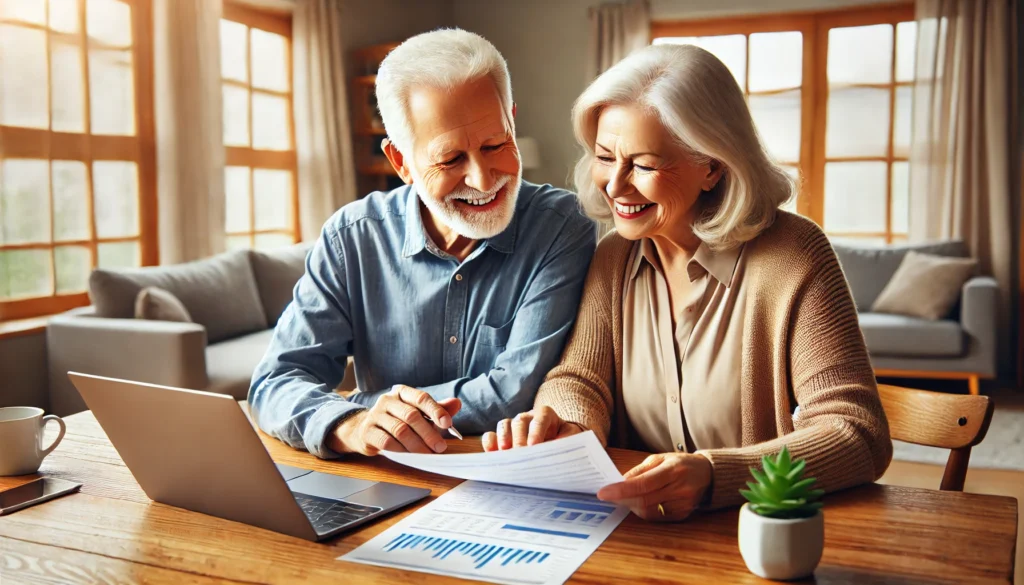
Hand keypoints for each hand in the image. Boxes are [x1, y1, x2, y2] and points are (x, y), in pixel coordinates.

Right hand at [330, 385, 460, 455]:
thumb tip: (456, 403)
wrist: (365, 429)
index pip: (421, 398)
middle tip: (440, 447)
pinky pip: (386, 442)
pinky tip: (409, 456)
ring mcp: (375, 415)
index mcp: (402, 392)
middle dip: (428, 433)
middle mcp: (387, 400)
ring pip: (400, 430)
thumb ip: (437, 409)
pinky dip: (401, 450)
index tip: (447, 424)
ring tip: (427, 454)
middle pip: (411, 416)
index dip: (435, 410)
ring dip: (417, 445)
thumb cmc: (397, 420)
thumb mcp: (418, 413)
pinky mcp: (368, 431)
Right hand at [481, 406, 583, 451]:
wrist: (558, 440)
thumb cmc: (565, 439)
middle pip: (520, 421)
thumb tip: (557, 450)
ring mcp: (513, 426)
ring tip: (504, 453)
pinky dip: (489, 442)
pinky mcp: (502, 436)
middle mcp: (528, 417)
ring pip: (504, 425)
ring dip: (503, 438)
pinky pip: (491, 434)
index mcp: (546, 414)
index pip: (541, 418)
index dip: (536, 431)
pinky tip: (491, 453)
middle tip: (520, 454)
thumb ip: (567, 442)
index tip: (534, 446)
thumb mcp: (572, 438)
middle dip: (519, 438)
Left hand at [596, 453, 711, 521]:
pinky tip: (639, 503)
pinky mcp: (683, 514)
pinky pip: (657, 517)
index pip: (643, 484)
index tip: (604, 492)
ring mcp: (683, 504)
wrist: (707, 474)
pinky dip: (643, 511)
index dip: (621, 490)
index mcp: (673, 470)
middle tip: (609, 495)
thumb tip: (619, 482)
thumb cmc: (680, 463)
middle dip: (622, 499)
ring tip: (624, 497)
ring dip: (632, 506)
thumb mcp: (660, 458)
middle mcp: (680, 488)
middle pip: (644, 500)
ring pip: (649, 511)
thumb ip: (639, 471)